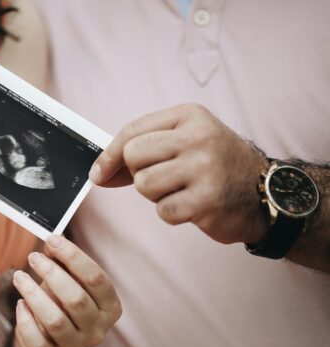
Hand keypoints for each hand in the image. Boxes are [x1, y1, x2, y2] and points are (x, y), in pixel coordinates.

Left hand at [13, 235, 121, 346]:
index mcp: (110, 306)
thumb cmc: (63, 298)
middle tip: (32, 257)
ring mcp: (76, 346)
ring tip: (18, 276)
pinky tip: (20, 304)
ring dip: (33, 294)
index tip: (52, 239)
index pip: (96, 278)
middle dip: (51, 273)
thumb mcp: (68, 277)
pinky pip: (37, 342)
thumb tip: (53, 238)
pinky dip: (25, 321)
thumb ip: (62, 259)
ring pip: (55, 321)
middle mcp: (98, 329)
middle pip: (76, 299)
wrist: (53, 336)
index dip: (73, 256)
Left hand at [89, 103, 268, 243]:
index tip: (99, 173)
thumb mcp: (185, 142)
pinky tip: (192, 205)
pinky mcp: (207, 200)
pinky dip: (171, 213)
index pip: (132, 131)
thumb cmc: (215, 166)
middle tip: (165, 178)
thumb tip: (99, 173)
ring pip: (144, 184)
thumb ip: (143, 151)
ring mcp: (204, 168)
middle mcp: (198, 137)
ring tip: (181, 190)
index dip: (109, 155)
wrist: (266, 193)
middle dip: (140, 173)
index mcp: (189, 116)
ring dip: (156, 195)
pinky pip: (162, 210)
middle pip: (133, 155)